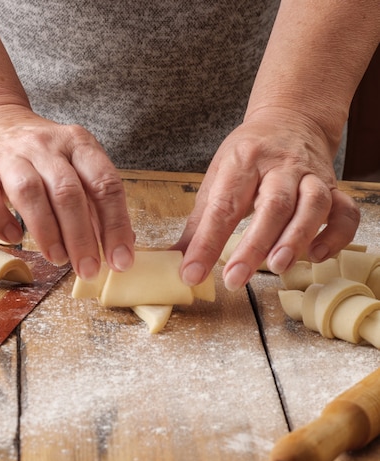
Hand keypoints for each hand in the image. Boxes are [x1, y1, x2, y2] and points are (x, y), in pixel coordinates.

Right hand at [0, 104, 134, 279]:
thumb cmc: (38, 155)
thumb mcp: (74, 166)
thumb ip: (96, 201)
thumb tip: (121, 244)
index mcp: (77, 143)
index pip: (104, 183)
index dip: (116, 225)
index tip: (120, 260)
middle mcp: (45, 146)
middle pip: (67, 192)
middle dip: (81, 237)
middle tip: (88, 269)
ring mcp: (9, 156)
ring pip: (29, 192)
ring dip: (46, 232)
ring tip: (58, 258)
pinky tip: (13, 238)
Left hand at [174, 107, 359, 290]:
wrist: (290, 119)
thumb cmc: (248, 154)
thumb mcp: (217, 177)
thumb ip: (199, 221)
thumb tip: (176, 258)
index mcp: (242, 162)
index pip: (222, 206)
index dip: (206, 243)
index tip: (191, 272)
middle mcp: (279, 166)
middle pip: (272, 205)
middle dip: (253, 246)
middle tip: (234, 279)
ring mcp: (310, 176)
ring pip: (312, 206)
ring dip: (295, 239)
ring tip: (276, 267)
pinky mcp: (333, 187)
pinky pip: (345, 212)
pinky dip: (336, 235)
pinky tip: (317, 255)